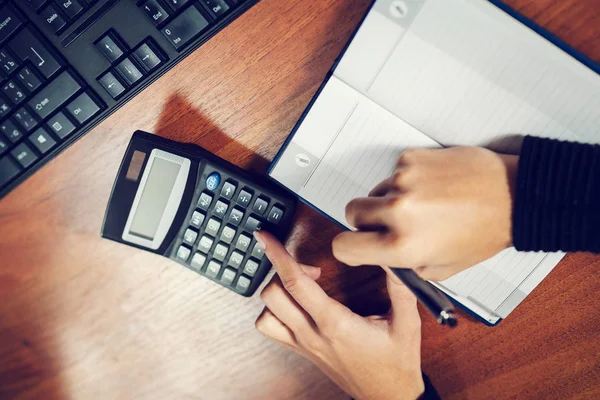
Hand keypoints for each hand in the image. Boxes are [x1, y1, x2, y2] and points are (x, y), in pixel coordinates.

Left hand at [254, 231, 423, 399]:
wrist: (389, 397)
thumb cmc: (396, 363)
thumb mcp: (406, 323)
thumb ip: (400, 287)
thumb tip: (392, 258)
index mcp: (336, 324)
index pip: (297, 284)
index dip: (279, 257)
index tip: (267, 239)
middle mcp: (313, 335)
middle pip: (274, 295)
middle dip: (280, 269)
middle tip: (308, 264)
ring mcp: (304, 345)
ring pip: (267, 313)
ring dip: (276, 291)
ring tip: (300, 284)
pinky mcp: (302, 351)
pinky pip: (272, 330)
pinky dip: (273, 312)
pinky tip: (293, 303)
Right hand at [332, 147, 518, 280]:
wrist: (514, 195)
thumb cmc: (485, 232)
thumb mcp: (442, 268)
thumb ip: (403, 265)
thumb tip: (379, 253)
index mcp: (402, 246)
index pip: (344, 246)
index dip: (348, 246)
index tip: (357, 242)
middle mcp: (397, 212)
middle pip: (352, 211)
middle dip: (366, 219)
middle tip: (390, 221)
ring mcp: (403, 181)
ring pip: (376, 191)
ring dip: (391, 198)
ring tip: (426, 203)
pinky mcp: (411, 158)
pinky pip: (394, 172)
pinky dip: (408, 180)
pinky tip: (433, 186)